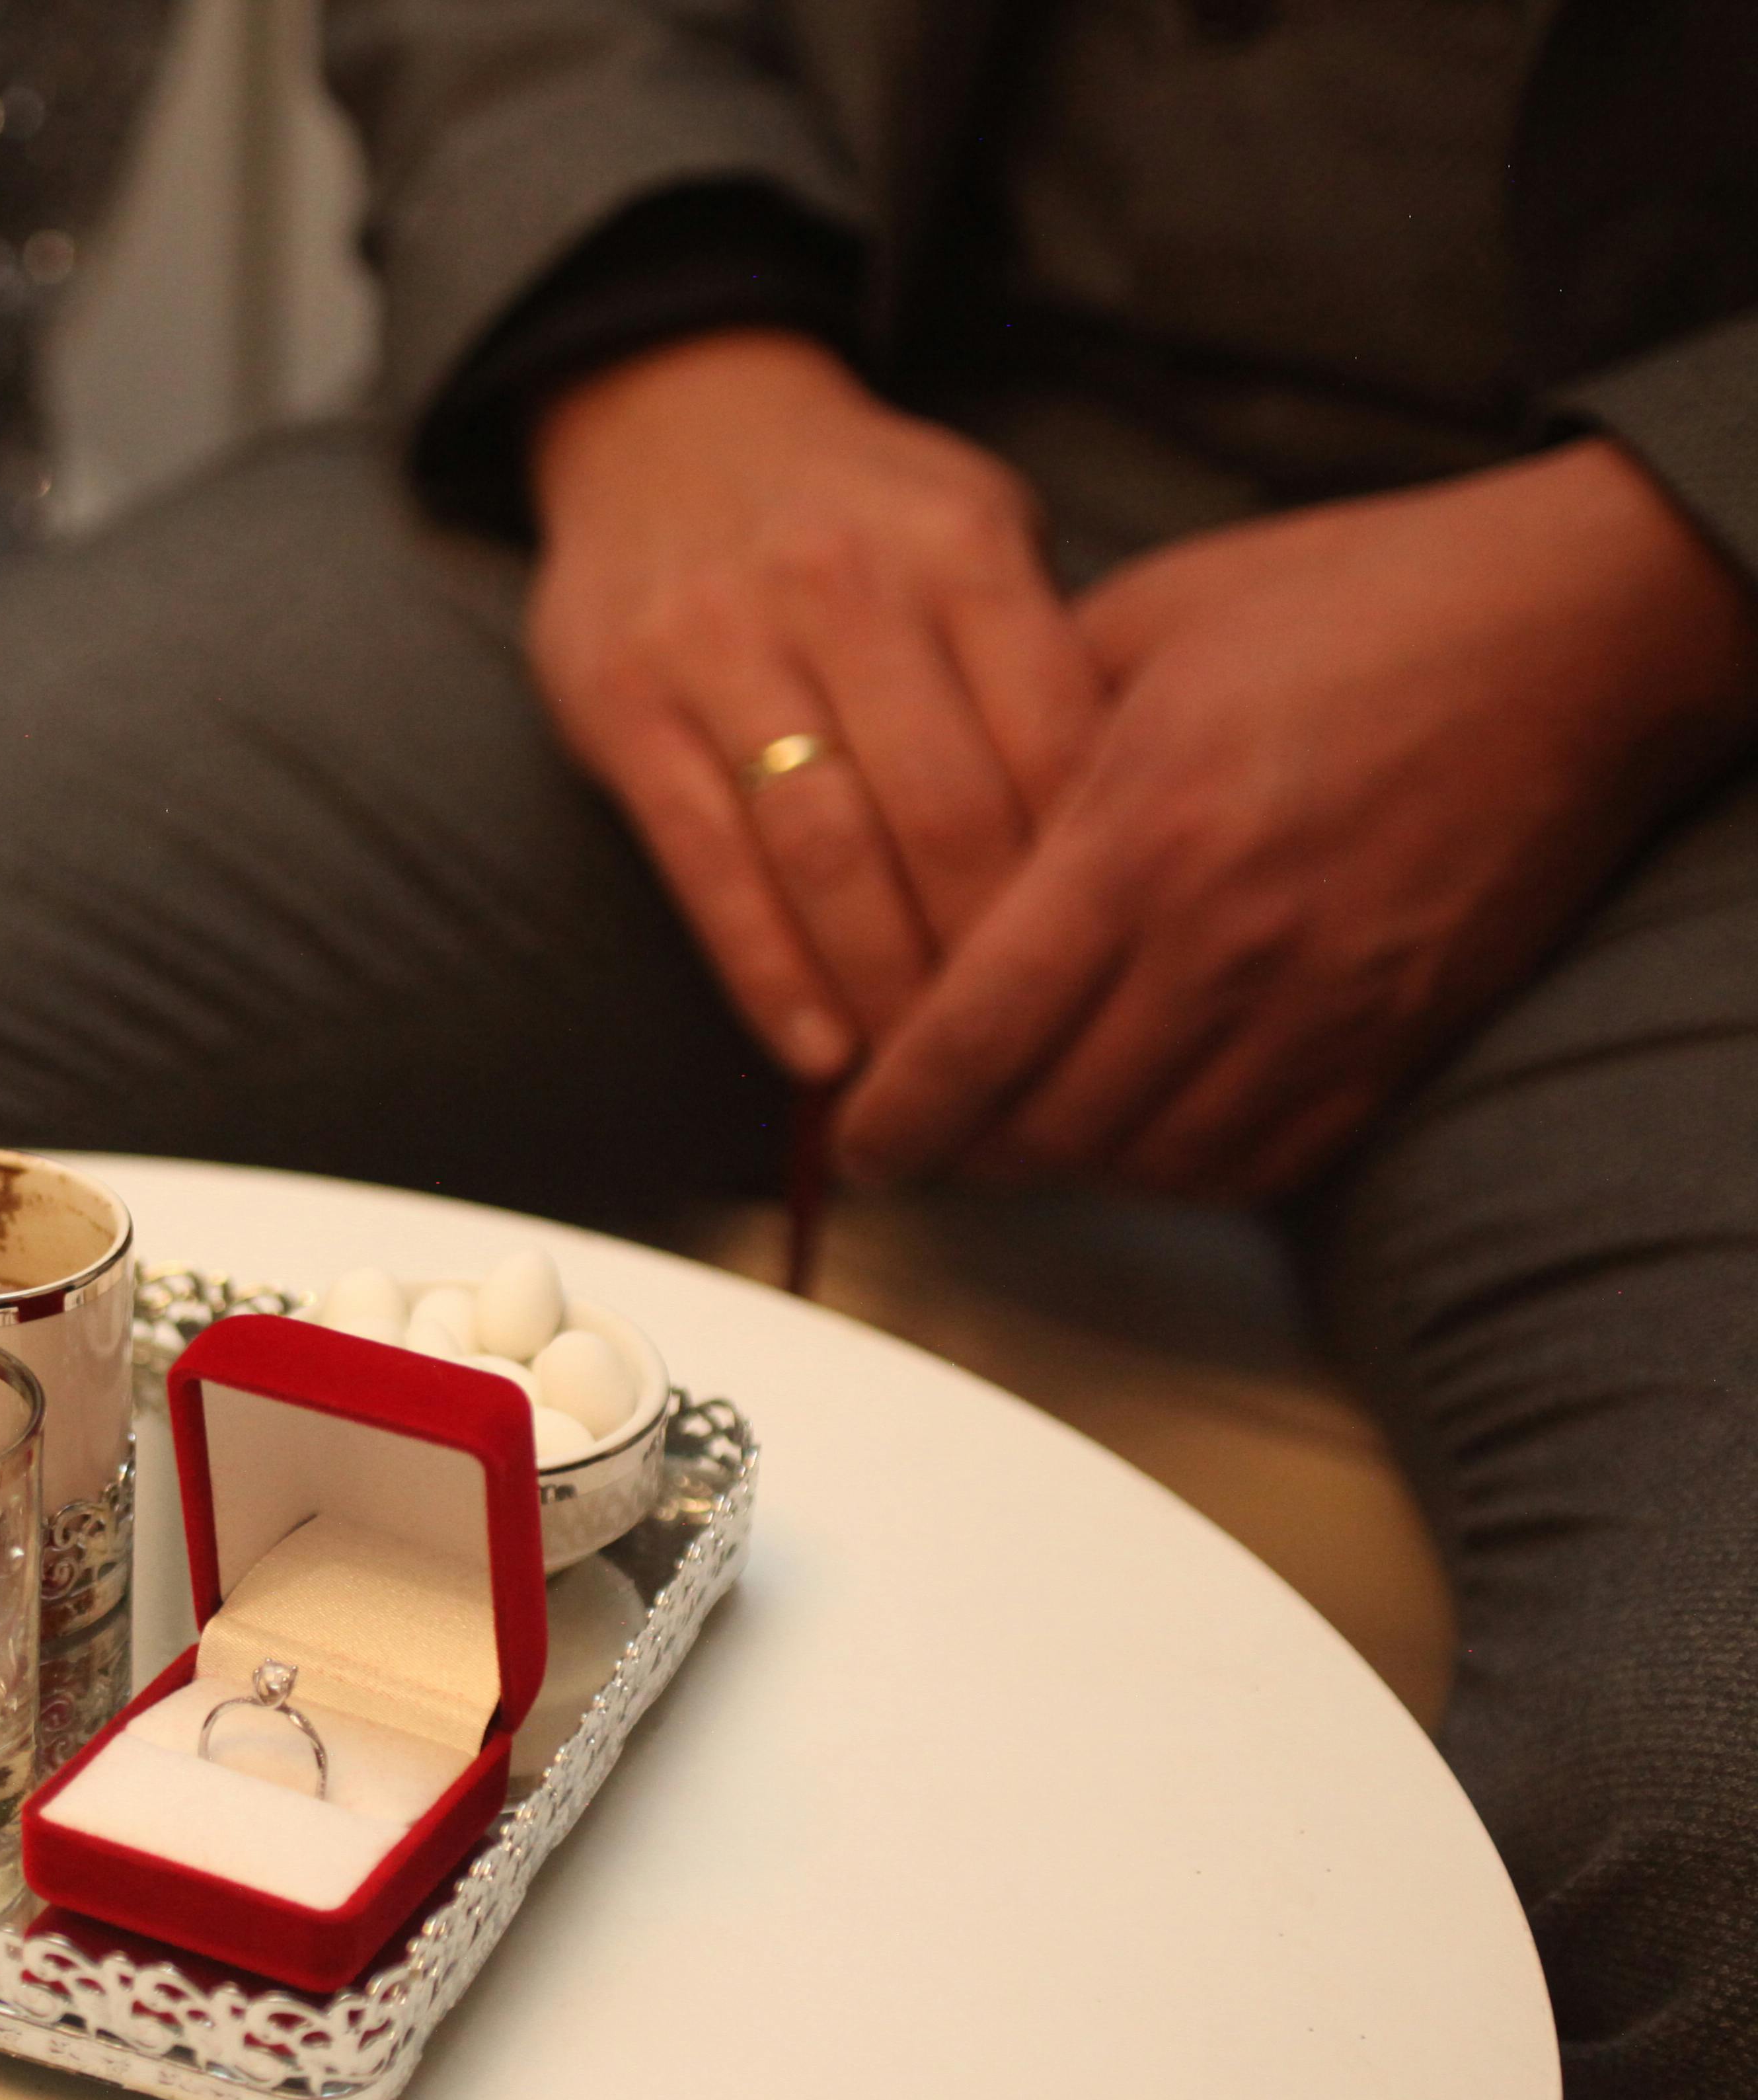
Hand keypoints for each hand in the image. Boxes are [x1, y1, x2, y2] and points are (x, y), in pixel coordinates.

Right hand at [526, 330, 1107, 1081]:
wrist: (669, 422)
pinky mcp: (622, 702)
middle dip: (994, 960)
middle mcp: (839, 583)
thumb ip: (1038, 665)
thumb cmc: (854, 514)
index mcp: (956, 544)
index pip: (1051, 743)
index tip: (1120, 985)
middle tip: (1034, 1061)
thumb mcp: (975, 534)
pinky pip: (706, 863)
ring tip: (929, 1078)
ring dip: (884, 984)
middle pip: (946, 812)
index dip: (1091, 884)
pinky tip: (818, 1052)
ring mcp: (718, 642)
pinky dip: (767, 971)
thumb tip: (1121, 854)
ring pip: (826, 849)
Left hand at [838, 440, 1757, 1198]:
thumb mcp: (1141, 624)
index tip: (856, 1140)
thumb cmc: (1349, 602)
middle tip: (923, 1136)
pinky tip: (1140, 1123)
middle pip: (1048, 1125)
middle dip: (964, 1151)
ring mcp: (1324, 999)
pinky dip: (1180, 1166)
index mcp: (1137, 837)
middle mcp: (1226, 941)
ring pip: (1148, 1161)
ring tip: (1021, 1129)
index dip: (894, 1117)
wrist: (1574, 625)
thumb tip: (910, 810)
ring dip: (1069, 1165)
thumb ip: (1015, 727)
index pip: (972, 1037)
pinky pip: (1261, 1160)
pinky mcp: (1399, 1032)